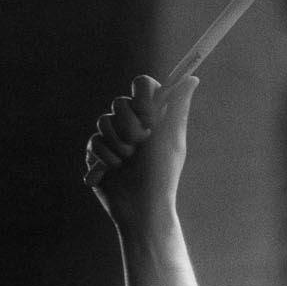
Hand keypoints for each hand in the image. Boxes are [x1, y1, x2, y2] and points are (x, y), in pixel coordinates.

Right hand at [85, 73, 197, 224]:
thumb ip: (177, 107)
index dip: (141, 96)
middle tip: (140, 144)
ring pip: (103, 120)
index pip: (142, 86)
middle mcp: (133, 124)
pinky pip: (94, 141)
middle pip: (119, 102)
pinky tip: (115, 170)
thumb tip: (192, 78)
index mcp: (153, 117)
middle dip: (129, 125)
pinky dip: (106, 156)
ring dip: (118, 143)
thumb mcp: (171, 139)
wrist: (142, 207)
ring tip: (128, 161)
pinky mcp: (97, 153)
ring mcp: (113, 138)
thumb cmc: (162, 175)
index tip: (147, 114)